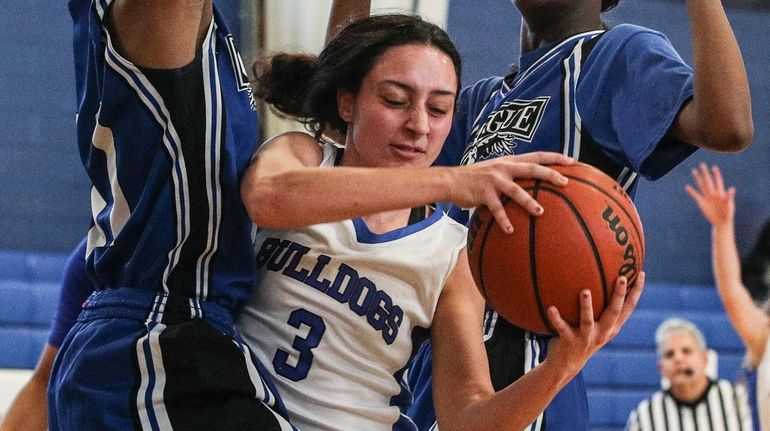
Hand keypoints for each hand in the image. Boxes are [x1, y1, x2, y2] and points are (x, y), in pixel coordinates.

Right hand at [448, 152, 573, 233]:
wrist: (450, 180)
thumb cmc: (475, 179)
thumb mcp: (495, 171)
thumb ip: (512, 175)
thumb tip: (532, 186)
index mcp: (509, 161)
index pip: (536, 155)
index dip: (554, 157)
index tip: (572, 161)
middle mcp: (503, 167)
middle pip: (531, 168)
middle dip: (550, 174)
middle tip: (566, 182)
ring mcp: (493, 180)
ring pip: (515, 190)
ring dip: (529, 201)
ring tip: (540, 213)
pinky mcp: (483, 193)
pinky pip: (496, 209)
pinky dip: (504, 220)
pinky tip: (510, 231)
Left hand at [545, 272, 644, 375]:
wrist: (567, 364)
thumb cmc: (582, 337)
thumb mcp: (596, 325)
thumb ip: (601, 307)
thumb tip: (598, 276)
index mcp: (611, 327)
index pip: (629, 308)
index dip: (637, 292)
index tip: (642, 273)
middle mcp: (602, 332)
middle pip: (614, 312)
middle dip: (619, 295)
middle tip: (621, 278)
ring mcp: (586, 337)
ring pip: (587, 320)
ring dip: (586, 306)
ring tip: (585, 291)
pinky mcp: (569, 341)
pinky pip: (561, 327)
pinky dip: (556, 317)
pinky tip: (550, 307)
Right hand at [685, 163, 734, 226]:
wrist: (721, 222)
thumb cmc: (728, 213)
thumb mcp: (729, 205)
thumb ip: (729, 197)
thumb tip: (732, 189)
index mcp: (721, 193)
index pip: (718, 181)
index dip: (716, 174)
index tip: (713, 167)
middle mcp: (713, 193)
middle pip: (708, 181)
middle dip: (705, 173)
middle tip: (702, 164)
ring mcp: (707, 197)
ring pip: (701, 186)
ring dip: (698, 178)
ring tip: (694, 171)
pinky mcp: (702, 203)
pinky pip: (696, 196)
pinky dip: (691, 192)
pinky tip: (687, 187)